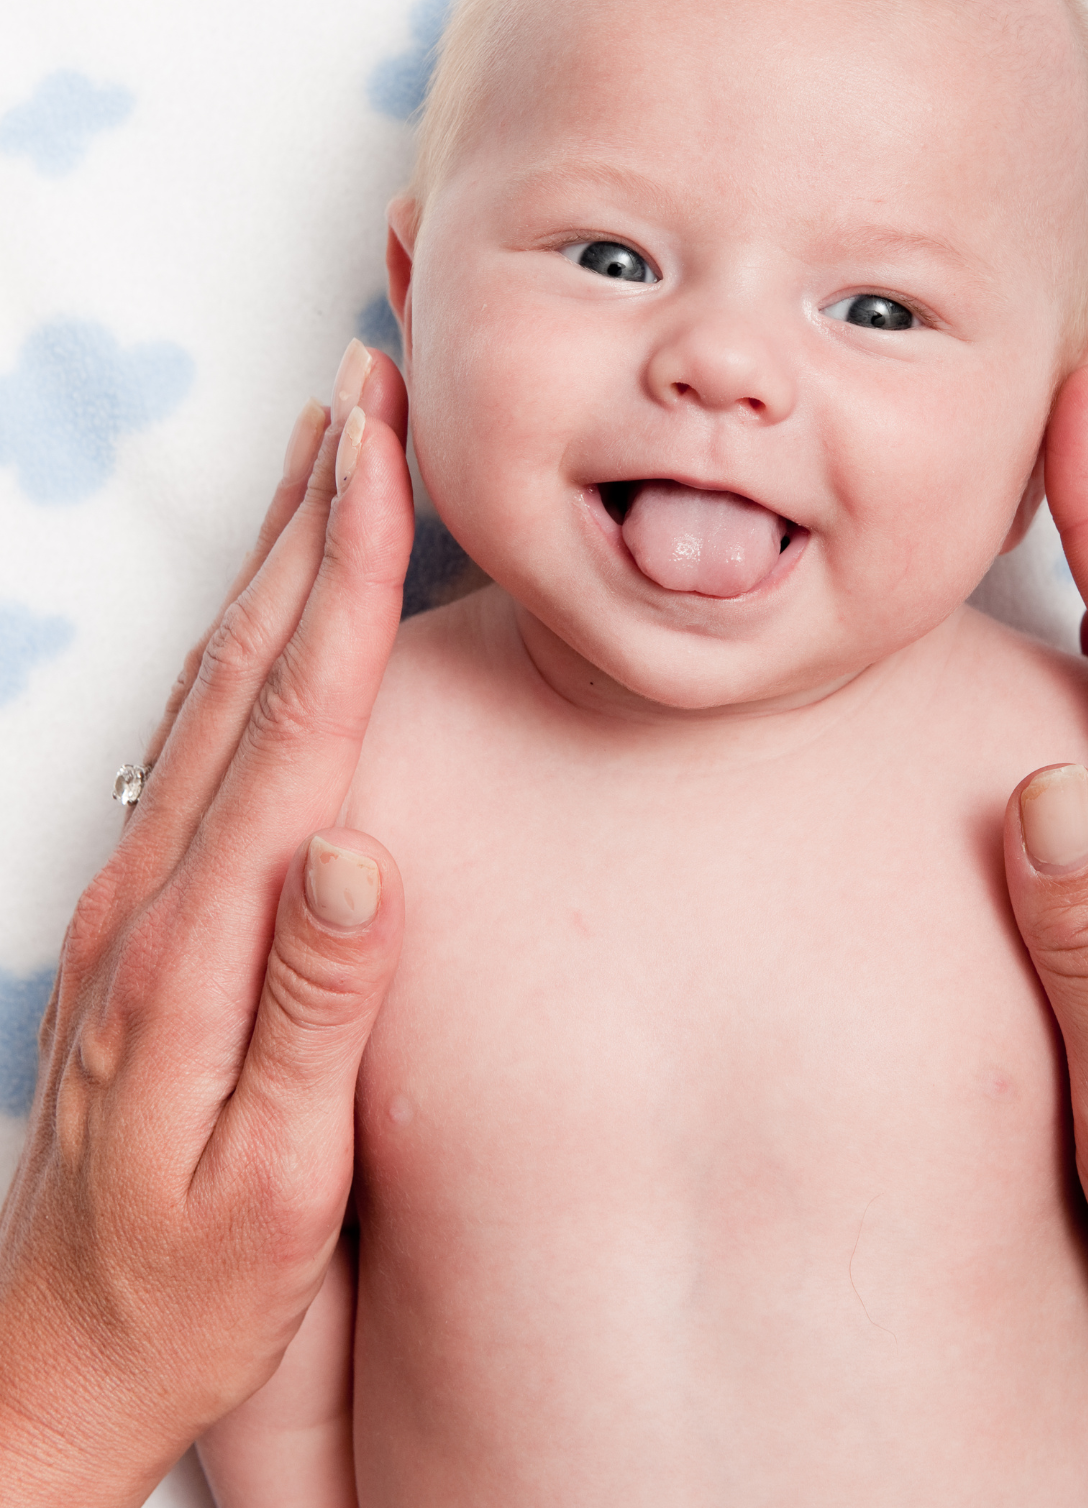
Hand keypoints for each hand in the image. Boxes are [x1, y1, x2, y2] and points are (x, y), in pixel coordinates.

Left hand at [0, 342, 413, 1504]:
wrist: (47, 1360)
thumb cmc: (179, 1288)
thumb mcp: (269, 1185)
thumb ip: (315, 1006)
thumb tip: (357, 846)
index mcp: (198, 943)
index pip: (295, 721)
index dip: (346, 577)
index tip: (378, 456)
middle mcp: (155, 894)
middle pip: (248, 663)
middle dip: (311, 513)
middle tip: (359, 390)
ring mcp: (135, 897)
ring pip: (217, 685)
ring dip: (276, 556)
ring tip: (326, 456)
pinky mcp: (136, 917)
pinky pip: (197, 740)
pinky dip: (247, 641)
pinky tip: (272, 611)